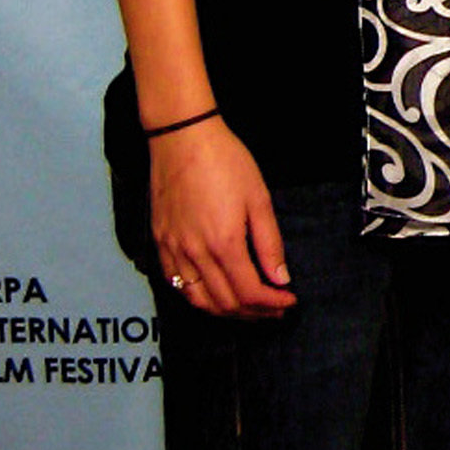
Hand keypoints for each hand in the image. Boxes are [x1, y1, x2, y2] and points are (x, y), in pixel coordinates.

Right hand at [150, 117, 295, 318]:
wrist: (182, 137)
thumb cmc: (225, 161)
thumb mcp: (259, 199)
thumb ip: (270, 244)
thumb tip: (280, 279)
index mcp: (224, 243)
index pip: (250, 292)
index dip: (273, 303)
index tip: (289, 300)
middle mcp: (195, 253)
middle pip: (226, 302)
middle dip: (255, 312)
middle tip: (275, 308)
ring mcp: (173, 249)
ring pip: (199, 300)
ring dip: (227, 312)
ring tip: (249, 308)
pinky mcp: (159, 242)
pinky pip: (176, 284)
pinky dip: (198, 298)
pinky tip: (215, 294)